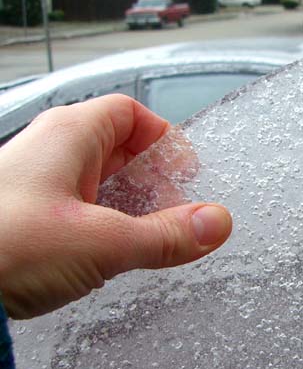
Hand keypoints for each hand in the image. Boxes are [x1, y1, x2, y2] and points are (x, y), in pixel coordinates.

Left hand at [0, 95, 232, 319]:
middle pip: (118, 148)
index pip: (131, 114)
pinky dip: (102, 226)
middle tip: (175, 213)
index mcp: (68, 136)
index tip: (188, 174)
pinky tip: (108, 255)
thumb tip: (215, 223)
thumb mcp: (102, 243)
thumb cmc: (3, 247)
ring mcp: (34, 184)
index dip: (165, 140)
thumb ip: (166, 236)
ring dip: (129, 207)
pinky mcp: (23, 217)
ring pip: (97, 181)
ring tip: (147, 239)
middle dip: (153, 180)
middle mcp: (49, 151)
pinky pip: (76, 208)